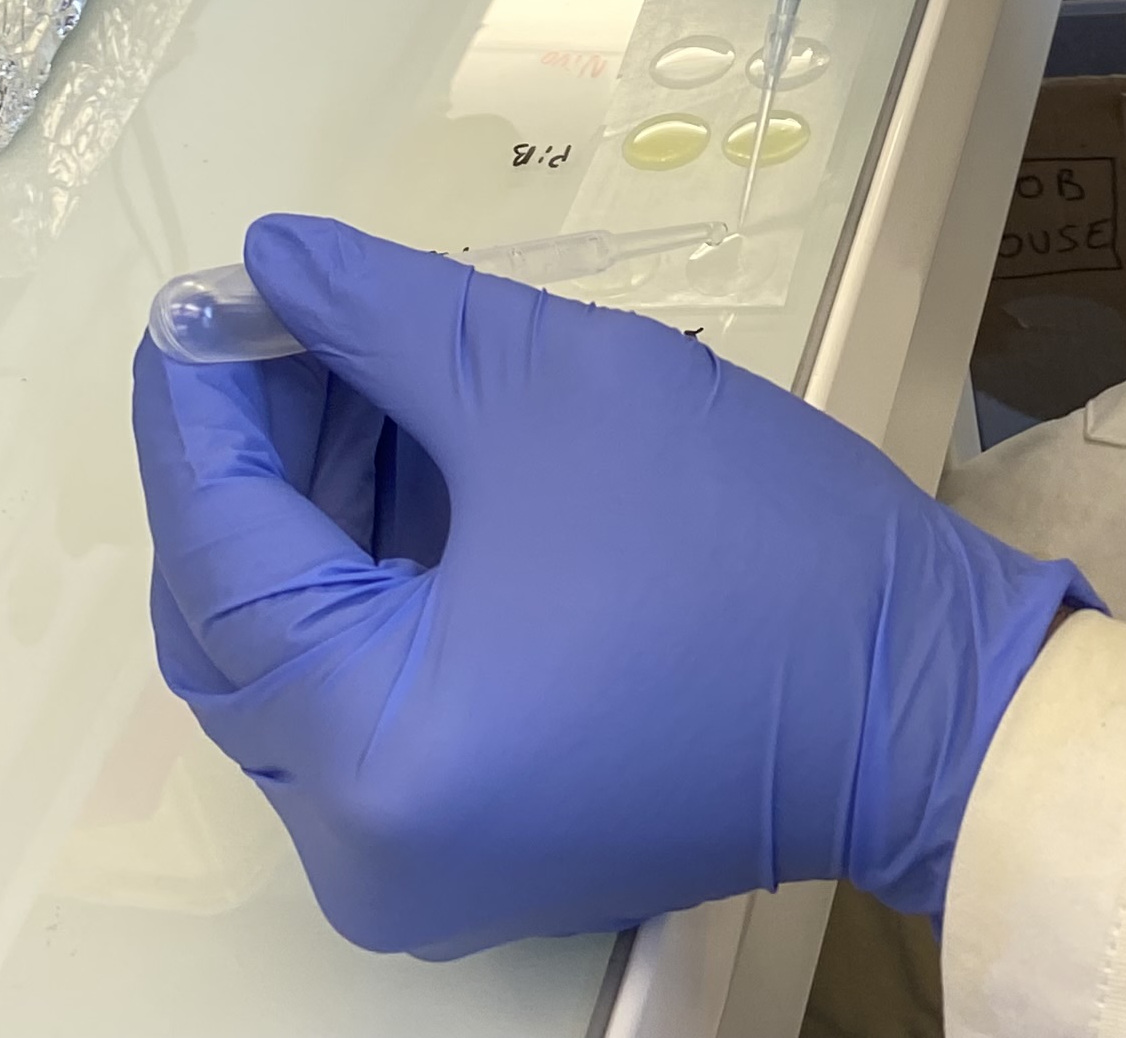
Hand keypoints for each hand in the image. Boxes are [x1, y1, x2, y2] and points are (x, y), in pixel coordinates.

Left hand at [133, 214, 1094, 955]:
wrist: (929, 696)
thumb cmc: (753, 545)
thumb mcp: (559, 387)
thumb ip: (389, 319)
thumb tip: (277, 262)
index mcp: (374, 749)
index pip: (222, 561)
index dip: (201, 414)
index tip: (197, 296)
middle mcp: (364, 846)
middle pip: (237, 628)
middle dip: (255, 462)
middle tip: (287, 320)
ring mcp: (419, 864)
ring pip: (300, 666)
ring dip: (318, 514)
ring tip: (364, 365)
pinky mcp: (479, 843)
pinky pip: (372, 702)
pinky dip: (377, 583)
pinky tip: (412, 458)